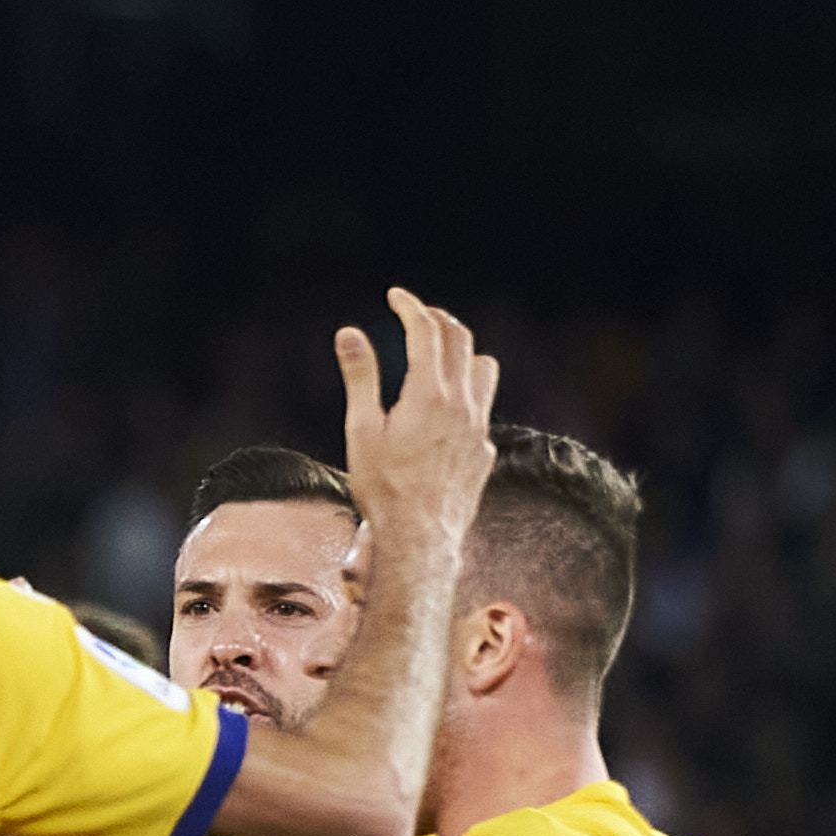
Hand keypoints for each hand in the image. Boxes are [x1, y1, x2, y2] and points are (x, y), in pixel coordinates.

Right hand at [335, 287, 498, 550]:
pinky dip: (467, 393)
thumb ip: (361, 377)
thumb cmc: (384, 488)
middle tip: (416, 316)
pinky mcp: (485, 450)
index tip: (396, 297)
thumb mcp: (362, 430)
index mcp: (429, 393)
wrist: (419, 539)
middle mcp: (463, 404)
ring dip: (463, 352)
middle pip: (460, 340)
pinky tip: (446, 410)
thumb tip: (350, 333)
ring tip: (441, 356)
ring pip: (485, 367)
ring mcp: (479, 427)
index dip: (411, 306)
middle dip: (437, 320)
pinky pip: (484, 407)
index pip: (426, 330)